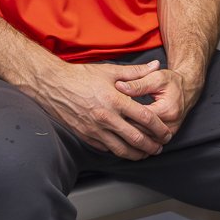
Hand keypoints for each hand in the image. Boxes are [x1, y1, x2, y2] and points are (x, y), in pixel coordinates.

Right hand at [30, 58, 173, 159]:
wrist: (53, 85)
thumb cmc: (81, 76)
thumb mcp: (110, 71)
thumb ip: (136, 72)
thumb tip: (156, 65)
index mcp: (115, 100)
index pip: (145, 118)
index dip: (159, 128)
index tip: (166, 132)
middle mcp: (106, 117)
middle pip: (136, 138)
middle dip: (152, 145)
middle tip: (160, 148)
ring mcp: (94, 129)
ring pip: (121, 149)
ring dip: (137, 154)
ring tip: (146, 154)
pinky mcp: (85, 136)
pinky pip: (106, 149)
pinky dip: (118, 152)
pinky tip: (126, 151)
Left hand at [111, 58, 201, 139]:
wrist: (188, 89)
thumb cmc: (171, 82)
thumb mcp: (155, 77)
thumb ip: (137, 83)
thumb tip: (119, 86)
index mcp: (166, 109)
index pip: (140, 118)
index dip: (123, 115)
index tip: (109, 110)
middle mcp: (170, 124)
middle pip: (141, 132)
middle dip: (123, 127)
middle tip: (106, 122)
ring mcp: (170, 132)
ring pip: (144, 140)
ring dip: (129, 137)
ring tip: (113, 130)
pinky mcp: (168, 136)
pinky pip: (150, 142)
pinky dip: (138, 139)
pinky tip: (125, 135)